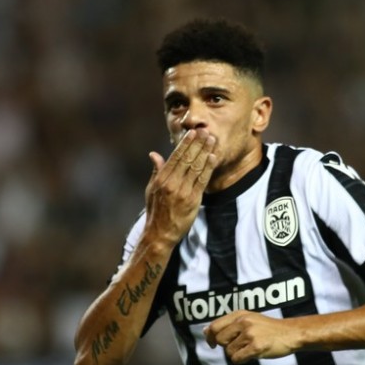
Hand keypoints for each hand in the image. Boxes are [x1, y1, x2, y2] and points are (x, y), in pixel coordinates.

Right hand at [143, 129, 218, 245]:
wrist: (160, 233)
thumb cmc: (155, 211)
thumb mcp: (151, 189)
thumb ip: (156, 171)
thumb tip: (154, 154)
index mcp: (162, 179)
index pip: (175, 157)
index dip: (185, 144)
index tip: (192, 133)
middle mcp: (172, 183)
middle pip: (187, 159)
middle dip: (197, 144)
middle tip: (205, 131)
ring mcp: (183, 192)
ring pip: (196, 167)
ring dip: (205, 152)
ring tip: (212, 140)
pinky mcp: (193, 200)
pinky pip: (202, 181)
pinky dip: (208, 168)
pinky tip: (213, 157)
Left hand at [204, 311, 302, 363]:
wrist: (291, 333)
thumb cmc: (269, 328)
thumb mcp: (249, 319)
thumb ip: (228, 324)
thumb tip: (206, 331)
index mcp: (240, 314)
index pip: (214, 326)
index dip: (210, 337)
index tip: (213, 343)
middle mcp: (243, 322)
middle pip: (219, 339)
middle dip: (225, 346)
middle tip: (238, 346)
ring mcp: (250, 334)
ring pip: (228, 351)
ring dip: (237, 354)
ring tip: (250, 348)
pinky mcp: (256, 346)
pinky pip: (237, 358)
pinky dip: (242, 360)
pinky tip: (252, 354)